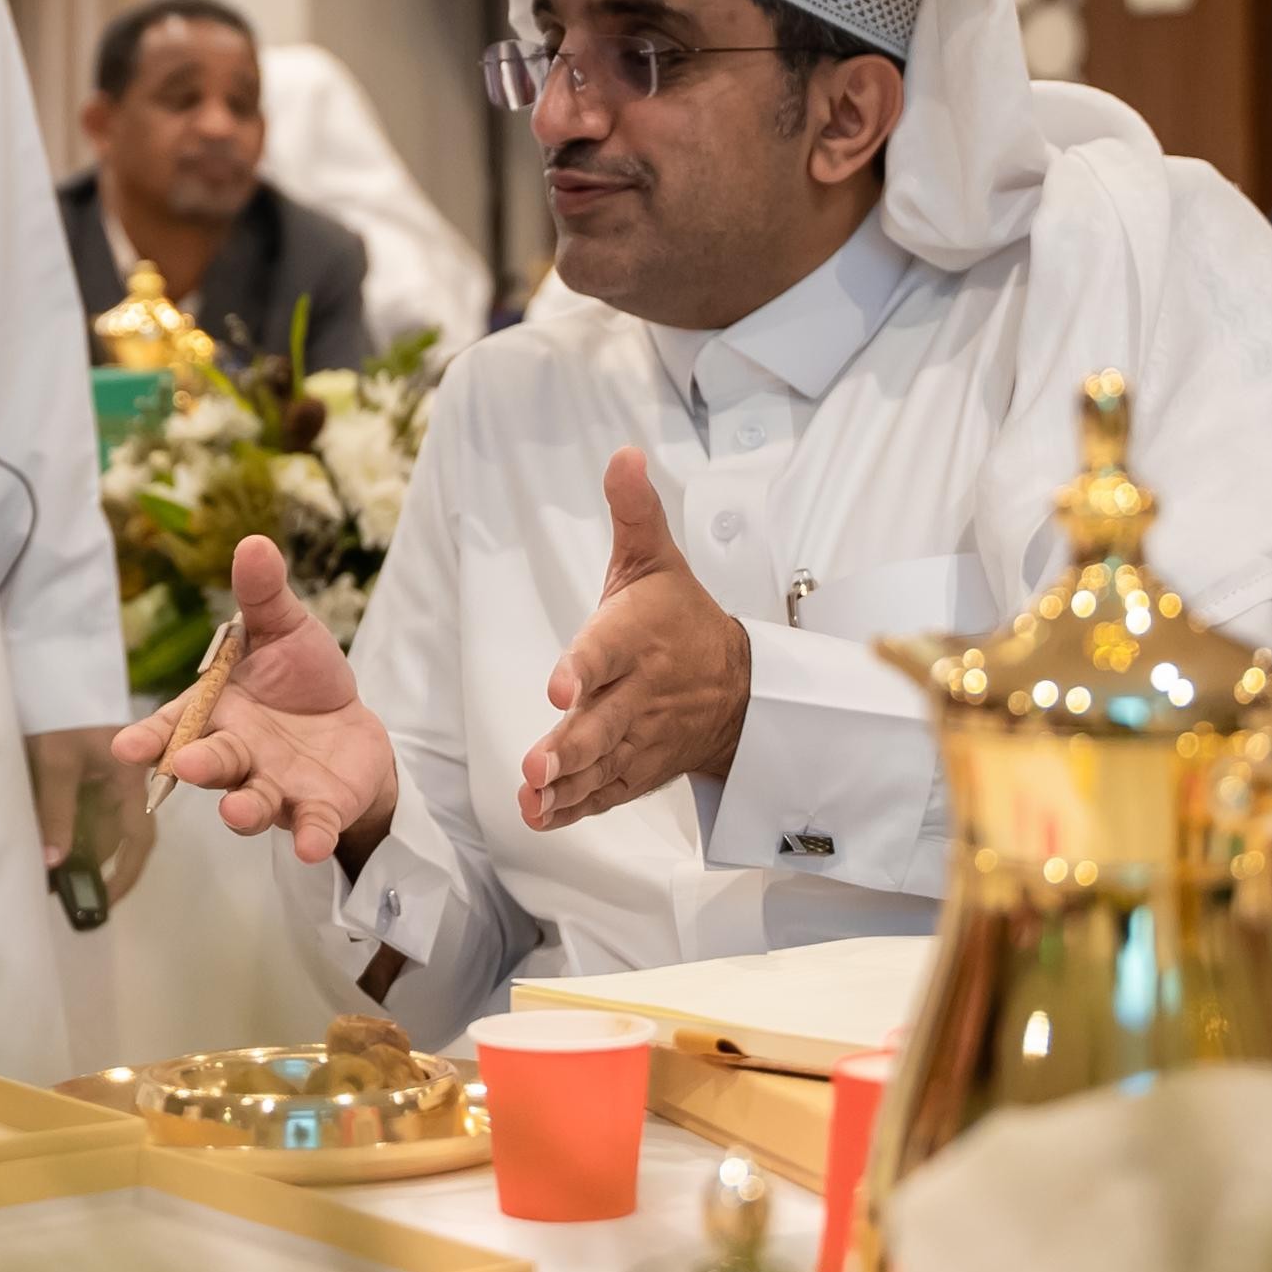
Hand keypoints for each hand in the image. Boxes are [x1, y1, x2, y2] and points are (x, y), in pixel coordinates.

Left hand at [27, 724, 156, 903]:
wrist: (44, 667)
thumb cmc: (57, 711)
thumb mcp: (54, 761)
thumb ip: (56, 813)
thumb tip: (54, 865)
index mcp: (130, 777)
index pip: (138, 838)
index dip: (123, 874)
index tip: (102, 902)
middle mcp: (124, 782)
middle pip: (113, 837)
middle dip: (88, 867)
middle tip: (56, 893)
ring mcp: (104, 778)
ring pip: (95, 826)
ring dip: (74, 851)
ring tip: (43, 875)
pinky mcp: (85, 773)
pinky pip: (81, 812)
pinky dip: (65, 831)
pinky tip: (43, 845)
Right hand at [109, 536, 398, 864]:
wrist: (352, 729)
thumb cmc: (302, 679)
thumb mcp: (286, 630)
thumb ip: (264, 597)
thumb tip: (253, 542)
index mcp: (218, 712)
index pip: (176, 724)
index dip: (150, 736)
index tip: (126, 746)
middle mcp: (238, 755)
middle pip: (211, 762)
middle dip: (197, 764)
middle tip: (182, 764)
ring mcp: (274, 786)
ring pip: (252, 801)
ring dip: (242, 809)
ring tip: (236, 811)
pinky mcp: (316, 809)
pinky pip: (310, 825)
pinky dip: (311, 835)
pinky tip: (312, 844)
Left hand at [520, 448, 751, 830]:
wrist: (738, 688)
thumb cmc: (681, 617)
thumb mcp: (658, 559)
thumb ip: (634, 511)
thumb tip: (623, 455)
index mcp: (638, 636)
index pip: (608, 650)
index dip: (582, 667)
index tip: (558, 686)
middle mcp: (640, 692)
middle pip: (602, 722)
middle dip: (569, 746)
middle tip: (536, 765)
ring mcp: (639, 736)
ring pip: (601, 764)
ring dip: (566, 784)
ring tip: (533, 797)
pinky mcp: (636, 768)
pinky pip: (606, 791)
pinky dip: (576, 807)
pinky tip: (542, 816)